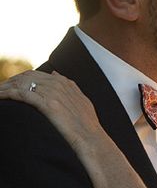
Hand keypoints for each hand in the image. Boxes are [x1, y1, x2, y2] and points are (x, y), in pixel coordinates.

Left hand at [0, 70, 145, 187]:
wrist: (91, 139)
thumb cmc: (86, 125)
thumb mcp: (81, 100)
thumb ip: (69, 86)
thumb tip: (54, 74)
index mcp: (66, 84)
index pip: (37, 74)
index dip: (20, 79)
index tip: (9, 87)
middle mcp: (59, 85)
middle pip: (28, 76)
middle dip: (10, 81)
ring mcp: (54, 94)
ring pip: (23, 83)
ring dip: (6, 86)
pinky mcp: (49, 104)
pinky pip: (23, 93)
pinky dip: (9, 93)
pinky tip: (0, 97)